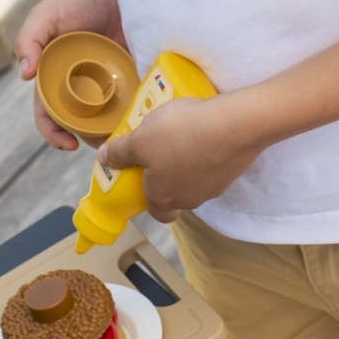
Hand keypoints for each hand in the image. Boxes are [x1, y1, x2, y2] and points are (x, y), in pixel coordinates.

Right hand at [13, 0, 126, 152]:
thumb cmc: (76, 1)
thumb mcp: (46, 15)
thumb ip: (29, 38)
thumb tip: (25, 74)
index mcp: (55, 80)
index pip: (49, 116)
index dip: (54, 134)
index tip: (69, 144)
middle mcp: (80, 88)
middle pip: (80, 126)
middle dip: (89, 140)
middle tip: (105, 144)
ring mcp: (107, 86)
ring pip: (107, 120)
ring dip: (113, 133)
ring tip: (125, 136)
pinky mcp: (132, 79)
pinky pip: (133, 104)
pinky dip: (135, 116)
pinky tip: (143, 120)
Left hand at [98, 94, 264, 223]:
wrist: (233, 125)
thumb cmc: (180, 135)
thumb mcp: (140, 139)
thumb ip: (121, 151)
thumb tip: (105, 158)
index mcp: (164, 198)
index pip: (158, 212)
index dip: (150, 197)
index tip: (145, 177)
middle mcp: (190, 199)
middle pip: (175, 193)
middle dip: (168, 173)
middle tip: (161, 147)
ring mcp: (215, 186)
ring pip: (196, 178)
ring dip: (189, 160)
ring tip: (183, 132)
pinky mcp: (233, 170)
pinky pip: (214, 163)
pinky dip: (207, 151)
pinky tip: (204, 129)